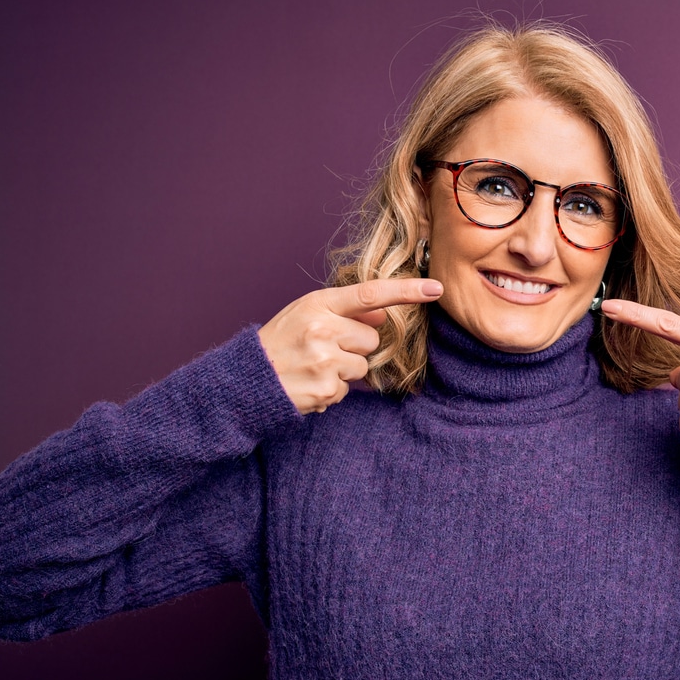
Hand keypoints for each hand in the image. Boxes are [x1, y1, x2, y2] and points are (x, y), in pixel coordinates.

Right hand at [258, 279, 442, 414]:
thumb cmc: (278, 343)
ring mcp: (324, 360)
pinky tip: (308, 384)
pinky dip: (331, 390)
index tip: (436, 289)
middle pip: (371, 338)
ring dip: (343, 371)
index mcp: (318, 304)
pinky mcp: (325, 389)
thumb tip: (380, 314)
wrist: (244, 380)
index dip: (406, 291)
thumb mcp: (305, 315)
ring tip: (312, 368)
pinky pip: (347, 390)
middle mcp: (322, 329)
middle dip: (354, 347)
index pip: (371, 294)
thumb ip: (343, 312)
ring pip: (362, 366)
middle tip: (321, 350)